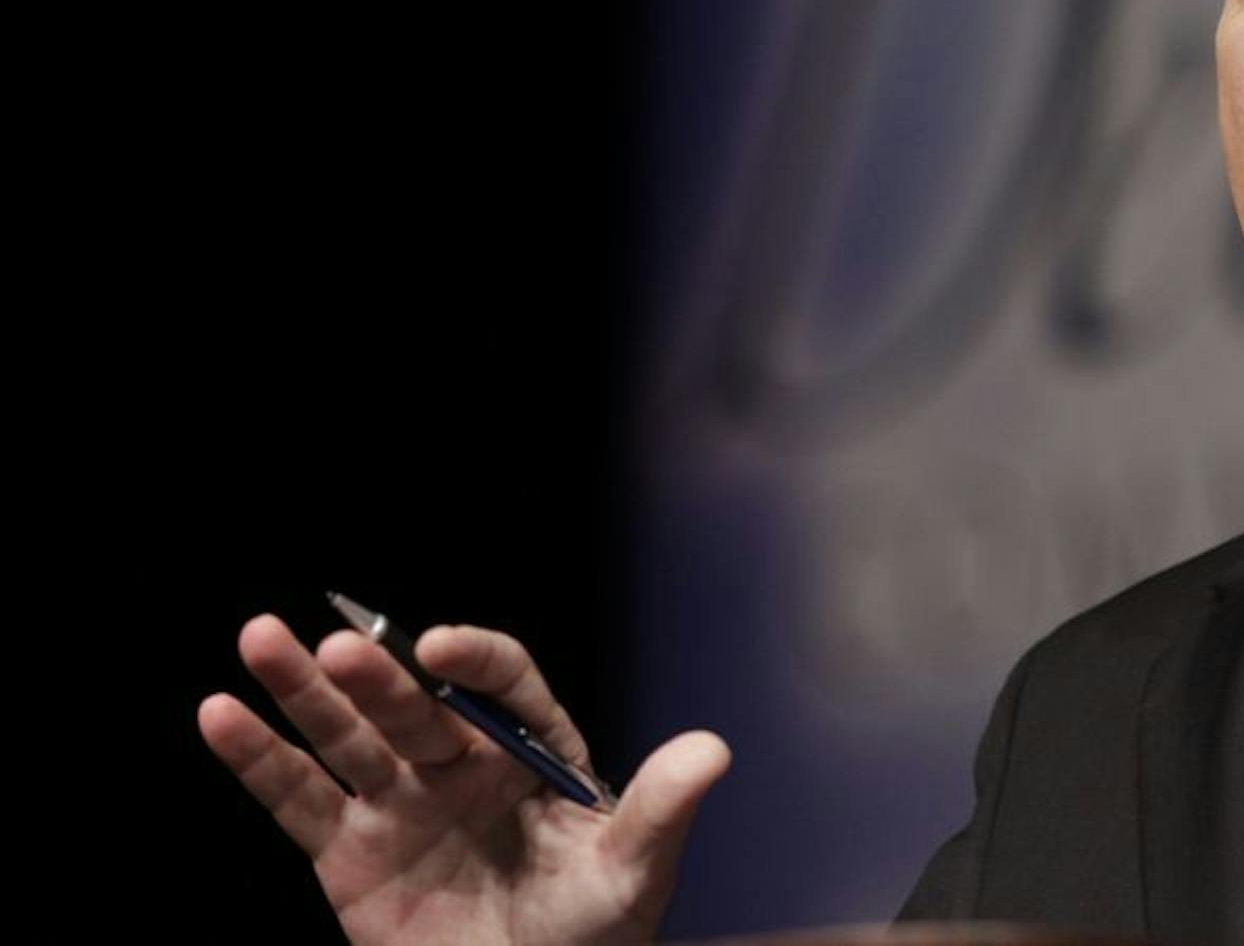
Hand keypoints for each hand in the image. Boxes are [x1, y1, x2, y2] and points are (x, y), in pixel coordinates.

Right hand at [199, 614, 728, 944]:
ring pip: (346, 735)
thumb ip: (661, 809)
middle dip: (377, 676)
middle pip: (414, 705)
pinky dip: (258, 758)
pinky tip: (220, 715)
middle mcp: (462, 764)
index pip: (504, 686)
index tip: (440, 648)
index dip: (475, 662)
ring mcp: (401, 804)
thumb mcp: (631, 875)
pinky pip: (297, 799)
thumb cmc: (592, 938)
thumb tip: (713, 749)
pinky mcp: (348, 853)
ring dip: (301, 690)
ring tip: (257, 638)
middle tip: (338, 644)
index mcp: (534, 752)